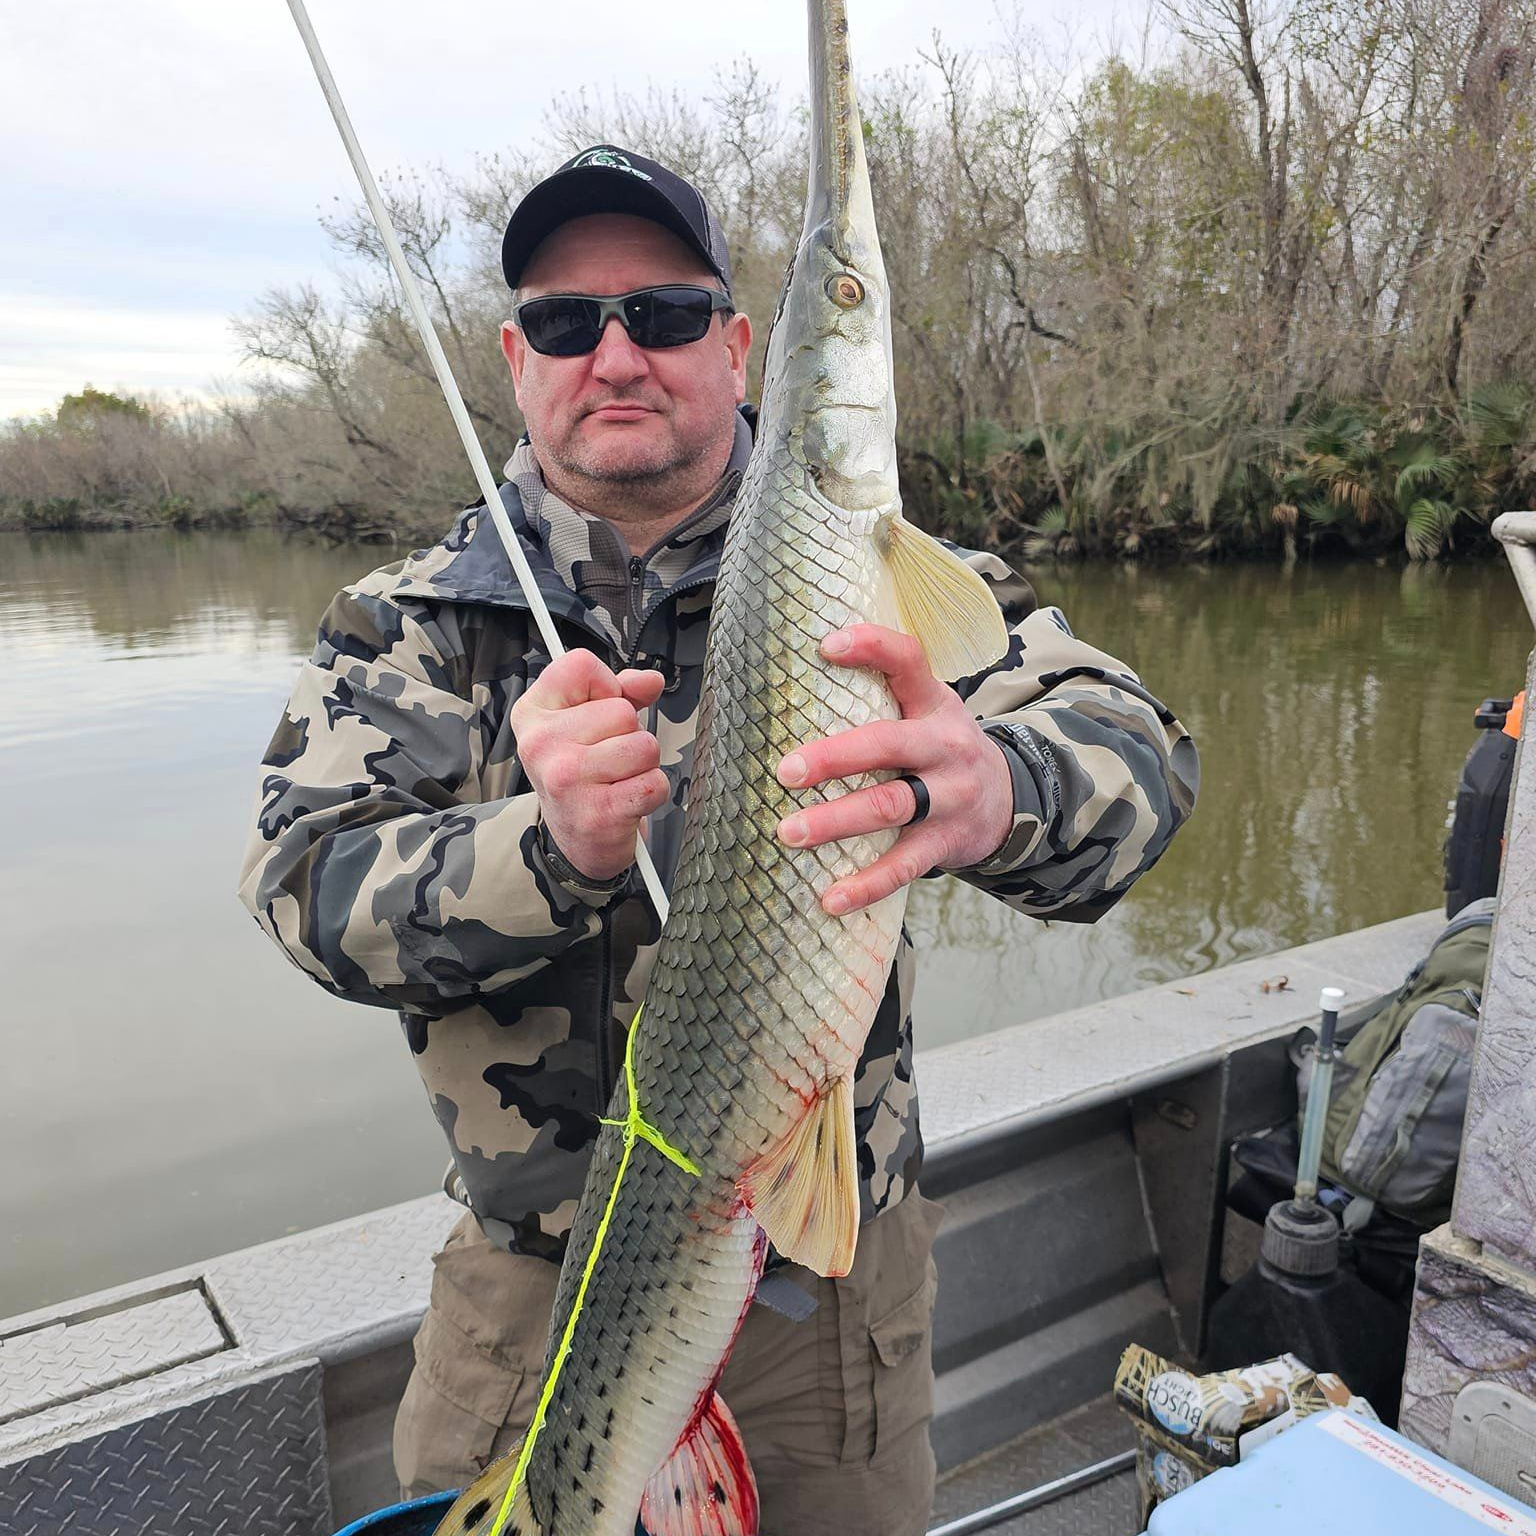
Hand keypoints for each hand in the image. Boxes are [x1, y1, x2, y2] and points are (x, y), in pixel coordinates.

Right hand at [511, 649, 668, 881]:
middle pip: (622, 710)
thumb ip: (621, 691)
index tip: (598, 712)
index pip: (581, 665)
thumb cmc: (582, 773)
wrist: (574, 841)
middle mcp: (541, 744)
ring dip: (643, 764)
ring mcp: (567, 780)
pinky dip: (652, 792)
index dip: (606, 686)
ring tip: (618, 778)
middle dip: (629, 733)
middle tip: (608, 758)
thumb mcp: (586, 722)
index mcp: (532, 713)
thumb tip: (651, 681)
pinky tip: (627, 800)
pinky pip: (654, 783)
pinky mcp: (599, 813)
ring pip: (644, 746)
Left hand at [775, 625, 1013, 915]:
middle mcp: (945, 744)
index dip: (871, 647)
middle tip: (786, 771)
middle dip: (835, 757)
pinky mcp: (946, 842)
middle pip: (889, 744)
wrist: (1009, 798)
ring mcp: (950, 795)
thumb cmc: (939, 747)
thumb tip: (790, 681)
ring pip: (891, 806)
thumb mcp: (926, 709)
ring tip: (789, 833)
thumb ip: (880, 695)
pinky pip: (904, 866)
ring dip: (836, 821)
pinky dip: (866, 885)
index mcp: (933, 702)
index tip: (826, 646)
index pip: (908, 661)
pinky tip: (830, 898)